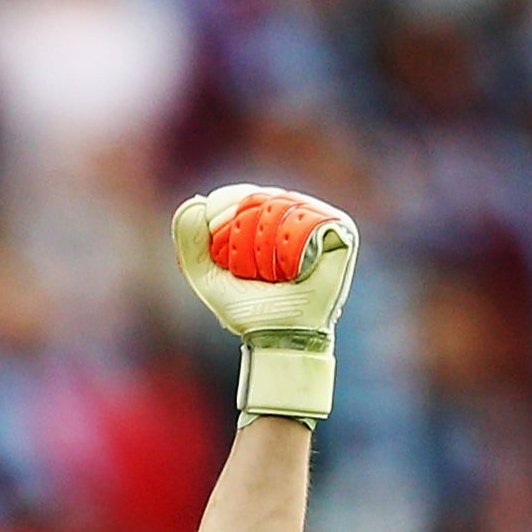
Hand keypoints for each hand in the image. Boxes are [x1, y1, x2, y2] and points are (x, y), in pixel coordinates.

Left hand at [172, 185, 356, 424]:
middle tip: (246, 268)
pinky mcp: (341, 230)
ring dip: (264, 246)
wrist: (280, 337)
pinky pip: (308, 221)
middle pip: (259, 197)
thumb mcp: (207, 276)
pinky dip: (290, 248)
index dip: (225, 208)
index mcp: (266, 215)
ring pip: (282, 206)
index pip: (242, 193)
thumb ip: (190, 242)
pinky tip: (290, 271)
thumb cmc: (249, 309)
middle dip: (241, 233)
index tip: (217, 237)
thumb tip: (196, 202)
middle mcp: (294, 212)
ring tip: (269, 274)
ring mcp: (320, 218)